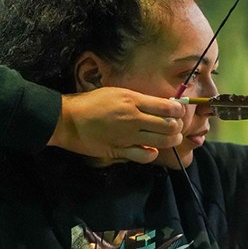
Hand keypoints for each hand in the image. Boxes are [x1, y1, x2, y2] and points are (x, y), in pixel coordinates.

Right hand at [47, 87, 184, 164]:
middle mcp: (134, 118)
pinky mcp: (120, 150)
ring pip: (161, 141)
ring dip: (171, 141)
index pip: (167, 107)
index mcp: (133, 100)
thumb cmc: (91, 103)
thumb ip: (138, 99)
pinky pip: (144, 156)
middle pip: (169, 125)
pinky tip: (151, 150)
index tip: (179, 112)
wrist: (68, 119)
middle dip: (178, 127)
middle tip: (176, 127)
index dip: (179, 111)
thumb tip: (160, 105)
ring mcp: (128, 136)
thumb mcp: (117, 93)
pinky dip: (152, 154)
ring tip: (170, 139)